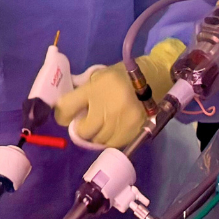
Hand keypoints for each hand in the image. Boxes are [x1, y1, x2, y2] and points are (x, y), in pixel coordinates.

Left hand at [53, 38, 184, 147]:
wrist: (154, 77)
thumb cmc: (123, 75)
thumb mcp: (101, 76)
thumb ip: (84, 90)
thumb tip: (66, 107)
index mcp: (96, 87)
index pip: (66, 107)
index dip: (63, 114)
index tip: (67, 115)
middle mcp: (106, 106)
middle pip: (82, 130)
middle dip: (82, 127)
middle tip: (87, 121)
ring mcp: (119, 121)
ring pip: (97, 140)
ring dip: (96, 134)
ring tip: (103, 124)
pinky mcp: (131, 131)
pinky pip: (112, 143)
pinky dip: (110, 138)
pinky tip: (114, 128)